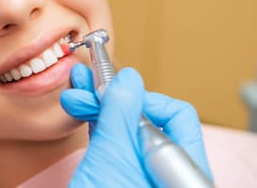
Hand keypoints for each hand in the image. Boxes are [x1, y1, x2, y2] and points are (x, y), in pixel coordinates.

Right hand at [60, 64, 212, 186]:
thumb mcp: (112, 159)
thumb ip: (121, 115)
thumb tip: (128, 79)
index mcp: (181, 172)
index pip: (174, 116)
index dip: (140, 98)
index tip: (108, 87)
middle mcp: (166, 173)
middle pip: (147, 120)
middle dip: (112, 99)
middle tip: (84, 85)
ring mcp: (143, 176)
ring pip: (127, 130)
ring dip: (99, 108)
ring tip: (75, 92)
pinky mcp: (123, 177)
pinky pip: (115, 143)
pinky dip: (98, 125)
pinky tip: (83, 109)